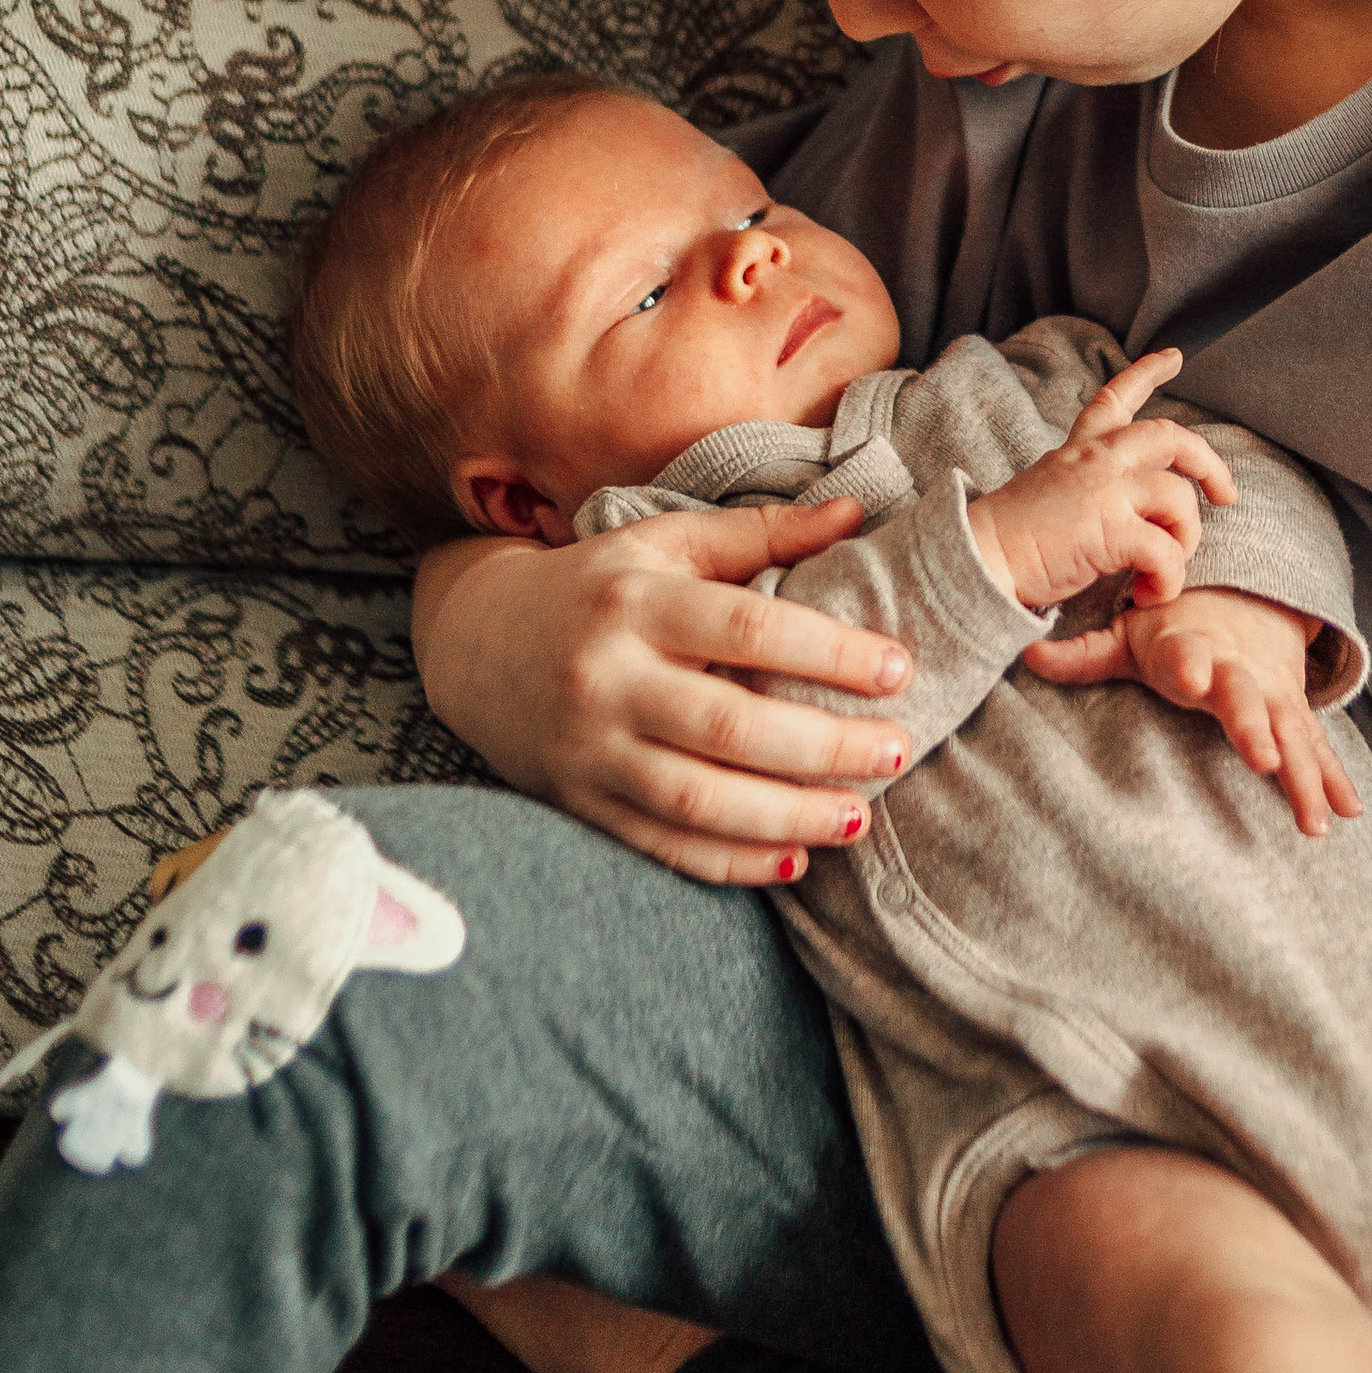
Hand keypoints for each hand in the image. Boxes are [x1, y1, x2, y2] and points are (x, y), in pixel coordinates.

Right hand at [411, 501, 915, 884]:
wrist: (471, 643)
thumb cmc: (594, 585)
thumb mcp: (663, 543)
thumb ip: (760, 533)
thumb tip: (856, 511)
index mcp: (636, 602)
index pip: (747, 627)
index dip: (829, 653)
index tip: (899, 669)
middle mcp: (607, 678)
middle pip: (729, 725)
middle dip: (824, 746)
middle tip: (900, 750)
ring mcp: (588, 749)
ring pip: (697, 799)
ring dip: (787, 815)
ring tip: (860, 816)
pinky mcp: (578, 803)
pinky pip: (661, 844)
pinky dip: (729, 861)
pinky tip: (794, 860)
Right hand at [969, 349, 1234, 613]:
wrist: (979, 562)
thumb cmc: (1011, 539)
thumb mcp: (1049, 490)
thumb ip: (1086, 484)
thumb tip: (1121, 500)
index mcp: (1079, 451)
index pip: (1115, 399)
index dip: (1147, 373)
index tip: (1174, 357)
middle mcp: (1096, 461)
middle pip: (1170, 439)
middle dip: (1209, 464)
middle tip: (1226, 495)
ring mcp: (1105, 492)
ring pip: (1179, 499)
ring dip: (1186, 540)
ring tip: (1165, 570)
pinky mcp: (1111, 530)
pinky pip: (1167, 551)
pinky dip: (1168, 578)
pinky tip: (1150, 594)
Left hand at [1025, 589, 1358, 838]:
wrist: (1239, 598)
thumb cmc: (1170, 629)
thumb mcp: (1127, 635)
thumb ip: (1083, 651)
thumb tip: (1027, 654)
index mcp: (1190, 648)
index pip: (1189, 655)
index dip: (1191, 666)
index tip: (1194, 679)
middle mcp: (1236, 670)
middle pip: (1246, 699)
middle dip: (1256, 728)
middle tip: (1264, 761)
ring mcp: (1270, 693)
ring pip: (1290, 732)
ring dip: (1304, 773)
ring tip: (1315, 820)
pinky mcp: (1292, 711)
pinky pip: (1317, 747)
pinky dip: (1335, 778)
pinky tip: (1349, 812)